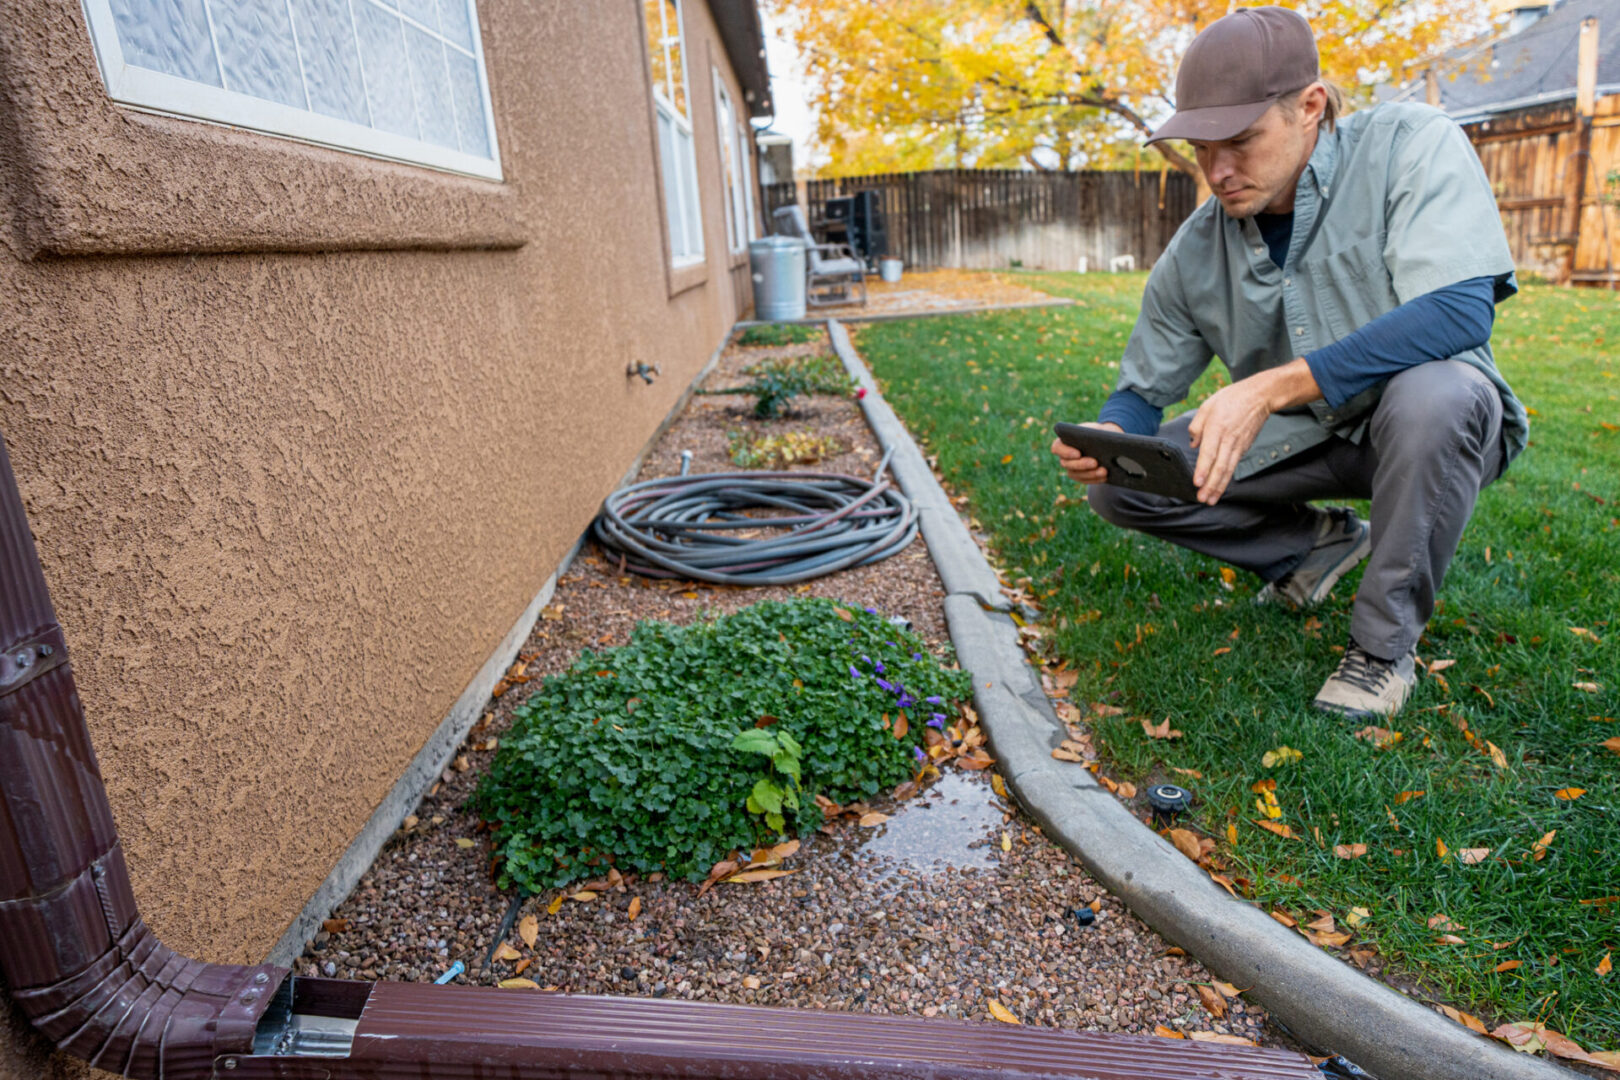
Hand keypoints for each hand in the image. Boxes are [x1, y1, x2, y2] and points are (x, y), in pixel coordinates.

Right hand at [1050, 422, 1122, 484]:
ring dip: (1090, 473)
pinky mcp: (1079, 476)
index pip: (1057, 448)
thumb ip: (1092, 433)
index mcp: (1063, 442)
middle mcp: (1063, 457)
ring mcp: (1070, 468)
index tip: (1078, 453)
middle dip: (1081, 464)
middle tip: (1095, 462)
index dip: (1066, 452)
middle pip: (1067, 463)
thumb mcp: (1095, 429)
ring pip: (1076, 474)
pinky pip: (1085, 480)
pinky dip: (1095, 479)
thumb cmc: (1097, 432)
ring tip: (1104, 471)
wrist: (1104, 442)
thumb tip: (1097, 440)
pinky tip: (1105, 477)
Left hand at [1186, 379, 1273, 503]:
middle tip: (1202, 499)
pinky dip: (1227, 479)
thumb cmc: (1231, 399)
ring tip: (1211, 500)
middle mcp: (1228, 440)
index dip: (1203, 470)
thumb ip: (1197, 426)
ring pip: (1228, 470)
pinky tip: (1220, 487)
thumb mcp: (1207, 406)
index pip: (1209, 454)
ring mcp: (1238, 445)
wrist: (1259, 397)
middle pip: (1220, 467)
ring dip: (1219, 487)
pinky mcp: (1244, 448)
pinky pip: (1234, 466)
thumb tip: (1193, 444)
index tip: (1197, 483)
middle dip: (1210, 486)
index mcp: (1217, 428)